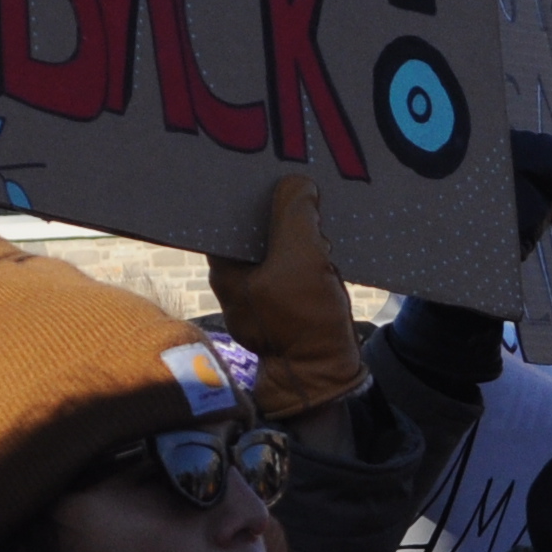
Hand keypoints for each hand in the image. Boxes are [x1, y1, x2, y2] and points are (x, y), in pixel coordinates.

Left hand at [207, 176, 365, 422]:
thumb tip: (297, 183)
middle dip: (285, 214)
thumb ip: (296, 214)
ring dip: (302, 237)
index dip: (249, 192)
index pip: (227, 214)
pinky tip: (328, 252)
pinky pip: (295, 266)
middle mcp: (235, 280)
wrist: (324, 377)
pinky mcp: (284, 304)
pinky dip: (311, 256)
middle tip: (307, 200)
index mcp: (224, 268)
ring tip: (320, 230)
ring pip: (279, 246)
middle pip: (256, 227)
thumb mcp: (302, 258)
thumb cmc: (304, 321)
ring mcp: (260, 294)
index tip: (272, 174)